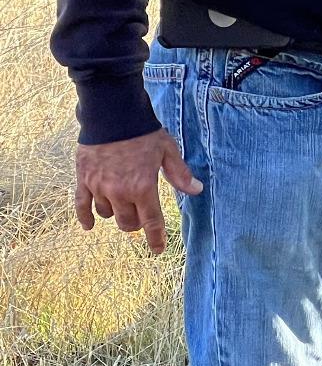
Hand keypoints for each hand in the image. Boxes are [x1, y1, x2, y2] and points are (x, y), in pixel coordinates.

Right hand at [75, 129, 201, 255]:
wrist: (113, 116)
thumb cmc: (144, 133)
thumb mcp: (168, 151)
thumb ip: (180, 174)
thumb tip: (197, 190)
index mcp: (143, 187)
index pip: (151, 221)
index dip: (155, 238)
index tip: (157, 249)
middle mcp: (120, 192)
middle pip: (127, 222)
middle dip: (136, 223)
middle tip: (141, 217)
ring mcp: (99, 188)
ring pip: (107, 214)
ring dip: (116, 214)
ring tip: (122, 206)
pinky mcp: (83, 181)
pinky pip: (81, 206)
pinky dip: (85, 217)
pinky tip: (89, 225)